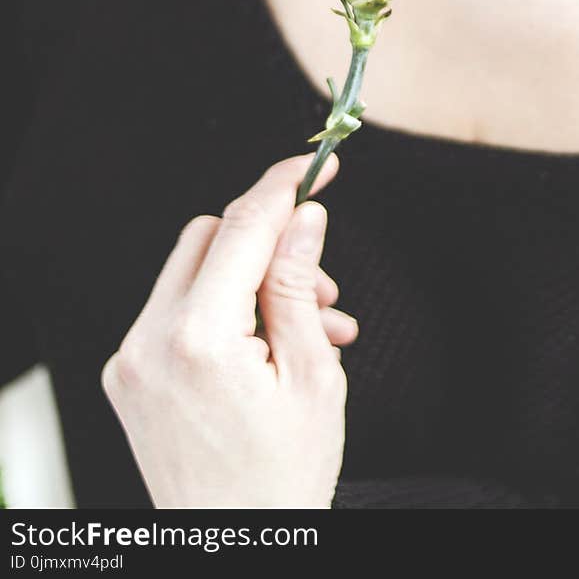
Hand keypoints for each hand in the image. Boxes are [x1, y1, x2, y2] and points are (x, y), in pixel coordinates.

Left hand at [100, 151, 350, 508]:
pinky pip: (178, 309)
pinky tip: (270, 345)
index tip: (318, 165)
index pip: (243, 227)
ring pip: (194, 269)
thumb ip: (298, 284)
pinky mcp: (129, 373)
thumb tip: (304, 216)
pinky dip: (225, 310)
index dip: (284, 186)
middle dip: (270, 245)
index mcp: (199, 340)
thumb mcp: (313, 375)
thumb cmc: (283, 477)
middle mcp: (150, 341)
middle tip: (321, 287)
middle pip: (210, 237)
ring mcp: (132, 358)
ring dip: (251, 280)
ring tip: (310, 329)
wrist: (237, 545)